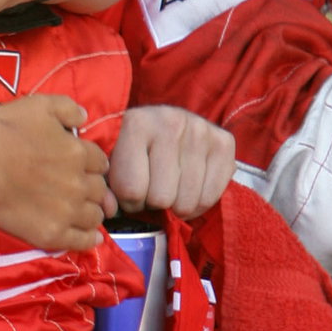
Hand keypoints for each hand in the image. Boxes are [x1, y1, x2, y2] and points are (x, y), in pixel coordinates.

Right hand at [0, 93, 111, 253]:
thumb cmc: (5, 129)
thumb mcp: (40, 105)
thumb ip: (68, 108)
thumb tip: (84, 117)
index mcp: (79, 153)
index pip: (100, 163)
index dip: (92, 165)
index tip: (84, 168)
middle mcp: (80, 183)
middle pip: (98, 190)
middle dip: (92, 189)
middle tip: (79, 191)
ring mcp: (67, 211)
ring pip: (94, 216)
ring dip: (91, 213)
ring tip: (82, 214)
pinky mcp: (52, 233)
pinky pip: (81, 241)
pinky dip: (88, 239)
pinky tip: (90, 238)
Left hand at [108, 104, 234, 220]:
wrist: (169, 122)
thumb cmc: (137, 150)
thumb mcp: (113, 161)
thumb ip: (106, 188)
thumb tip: (109, 208)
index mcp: (136, 123)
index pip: (131, 189)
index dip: (129, 201)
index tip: (131, 192)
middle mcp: (171, 122)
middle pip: (161, 198)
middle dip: (153, 202)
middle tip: (153, 189)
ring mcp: (201, 130)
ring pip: (187, 201)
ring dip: (176, 205)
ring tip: (171, 188)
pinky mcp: (225, 142)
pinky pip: (211, 197)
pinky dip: (198, 204)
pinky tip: (189, 189)